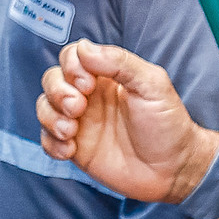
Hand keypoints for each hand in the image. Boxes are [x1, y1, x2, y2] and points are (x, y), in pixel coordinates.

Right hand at [38, 40, 218, 201]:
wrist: (173, 169)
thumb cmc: (167, 123)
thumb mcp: (152, 84)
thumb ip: (121, 62)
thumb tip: (84, 49)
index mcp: (108, 75)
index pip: (73, 56)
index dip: (72, 66)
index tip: (88, 84)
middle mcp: (90, 96)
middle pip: (52, 79)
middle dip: (57, 92)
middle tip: (78, 109)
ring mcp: (81, 122)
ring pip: (45, 108)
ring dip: (50, 117)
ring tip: (72, 132)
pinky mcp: (76, 149)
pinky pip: (47, 140)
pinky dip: (51, 143)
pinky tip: (71, 150)